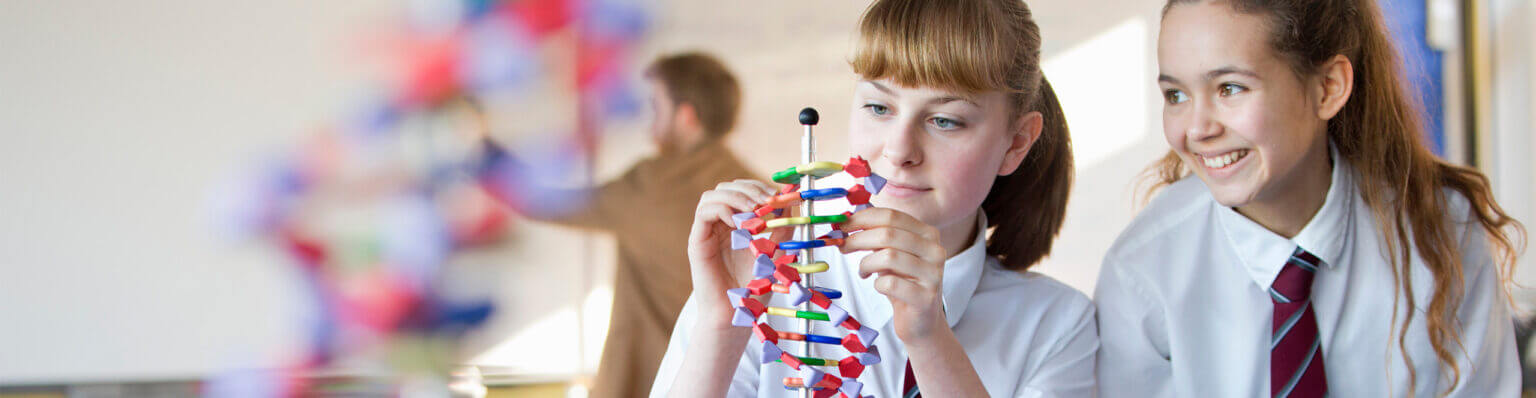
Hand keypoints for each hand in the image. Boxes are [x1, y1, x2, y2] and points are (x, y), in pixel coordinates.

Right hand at [686, 179, 793, 327]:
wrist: (736, 316)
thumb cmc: (754, 288)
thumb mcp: (776, 251)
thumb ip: (782, 227)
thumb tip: (792, 199)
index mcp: (736, 224)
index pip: (742, 191)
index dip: (759, 187)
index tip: (778, 196)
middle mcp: (719, 225)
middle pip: (726, 187)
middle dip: (749, 188)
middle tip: (768, 200)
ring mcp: (706, 232)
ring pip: (712, 195)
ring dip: (736, 196)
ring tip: (754, 209)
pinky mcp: (697, 242)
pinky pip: (704, 212)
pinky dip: (722, 210)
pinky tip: (738, 222)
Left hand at [839, 207, 947, 341]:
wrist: (921, 321)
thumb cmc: (902, 282)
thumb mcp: (892, 253)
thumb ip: (876, 235)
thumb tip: (845, 221)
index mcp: (927, 233)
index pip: (891, 215)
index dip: (862, 218)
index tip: (841, 225)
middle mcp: (935, 250)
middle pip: (887, 234)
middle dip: (858, 239)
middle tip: (842, 247)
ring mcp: (933, 274)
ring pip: (888, 256)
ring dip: (866, 263)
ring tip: (862, 271)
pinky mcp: (925, 297)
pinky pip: (890, 283)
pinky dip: (876, 284)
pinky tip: (878, 286)